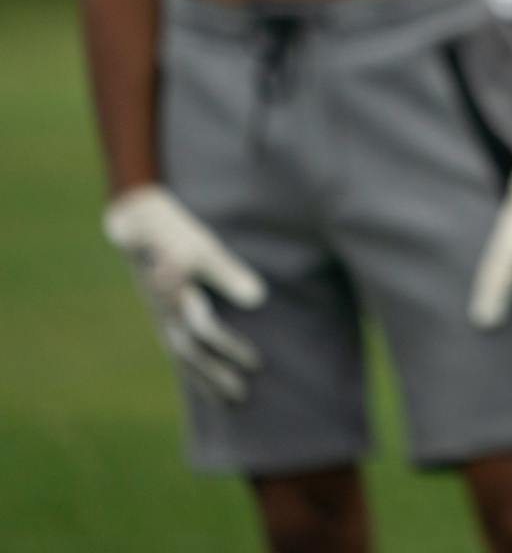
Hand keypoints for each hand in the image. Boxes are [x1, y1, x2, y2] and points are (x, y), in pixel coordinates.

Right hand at [103, 185, 266, 401]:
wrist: (140, 225)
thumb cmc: (179, 234)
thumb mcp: (206, 249)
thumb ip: (228, 274)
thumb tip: (258, 299)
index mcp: (175, 298)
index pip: (205, 332)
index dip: (231, 348)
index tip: (256, 364)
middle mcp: (165, 314)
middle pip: (191, 353)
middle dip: (216, 375)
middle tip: (243, 396)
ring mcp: (161, 318)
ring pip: (181, 357)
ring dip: (205, 379)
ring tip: (230, 400)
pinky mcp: (163, 317)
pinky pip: (177, 350)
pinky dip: (193, 370)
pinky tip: (209, 384)